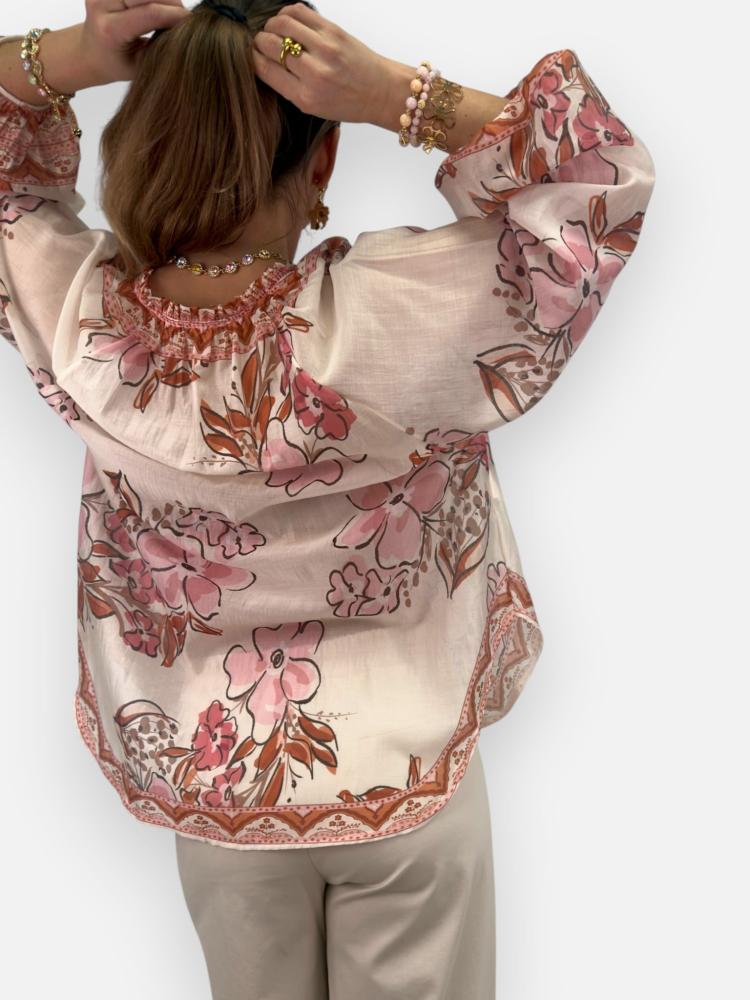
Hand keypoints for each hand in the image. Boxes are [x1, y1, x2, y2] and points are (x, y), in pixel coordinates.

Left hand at [80, 0, 190, 83]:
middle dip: (172, 3)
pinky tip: (159, 4)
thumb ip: (160, 48)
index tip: (194, 22)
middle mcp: (102, 4)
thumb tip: (185, 32)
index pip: (150, 13)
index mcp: (110, 31)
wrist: (90, 51)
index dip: (176, 15)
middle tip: (184, 19)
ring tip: (171, 12)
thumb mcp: (141, 67)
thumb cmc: (118, 65)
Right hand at [252, 2, 389, 123]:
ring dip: (271, 24)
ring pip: (281, 23)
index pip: (264, 69)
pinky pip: (298, 12)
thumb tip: (263, 61)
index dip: (252, 58)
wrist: (379, 91)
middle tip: (262, 42)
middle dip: (260, 40)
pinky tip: (288, 22)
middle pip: (269, 44)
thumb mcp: (313, 108)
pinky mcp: (333, 31)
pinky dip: (287, 13)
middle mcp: (313, 74)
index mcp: (305, 98)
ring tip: (274, 30)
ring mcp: (324, 49)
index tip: (252, 55)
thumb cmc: (348, 102)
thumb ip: (288, 87)